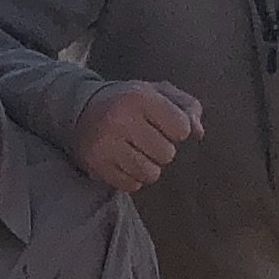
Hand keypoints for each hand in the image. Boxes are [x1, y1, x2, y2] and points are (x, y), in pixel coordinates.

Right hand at [69, 80, 203, 192]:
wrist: (80, 110)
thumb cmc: (128, 102)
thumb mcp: (158, 93)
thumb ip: (187, 106)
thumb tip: (198, 132)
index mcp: (139, 97)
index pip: (181, 128)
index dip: (176, 129)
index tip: (162, 124)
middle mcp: (121, 119)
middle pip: (167, 154)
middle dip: (161, 149)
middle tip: (145, 139)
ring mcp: (106, 144)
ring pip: (150, 174)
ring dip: (148, 166)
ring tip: (136, 152)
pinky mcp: (97, 165)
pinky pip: (131, 185)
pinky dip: (132, 177)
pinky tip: (123, 161)